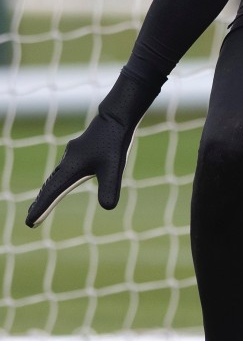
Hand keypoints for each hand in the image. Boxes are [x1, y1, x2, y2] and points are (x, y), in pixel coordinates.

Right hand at [25, 69, 158, 227]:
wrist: (116, 118)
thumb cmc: (113, 142)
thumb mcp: (114, 168)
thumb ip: (110, 188)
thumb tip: (107, 207)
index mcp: (71, 168)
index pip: (52, 193)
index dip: (41, 208)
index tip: (30, 223)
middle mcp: (67, 162)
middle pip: (50, 186)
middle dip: (41, 203)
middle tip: (31, 218)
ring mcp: (72, 156)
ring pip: (55, 177)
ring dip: (48, 192)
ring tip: (41, 205)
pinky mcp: (79, 151)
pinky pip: (63, 170)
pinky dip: (57, 181)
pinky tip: (61, 181)